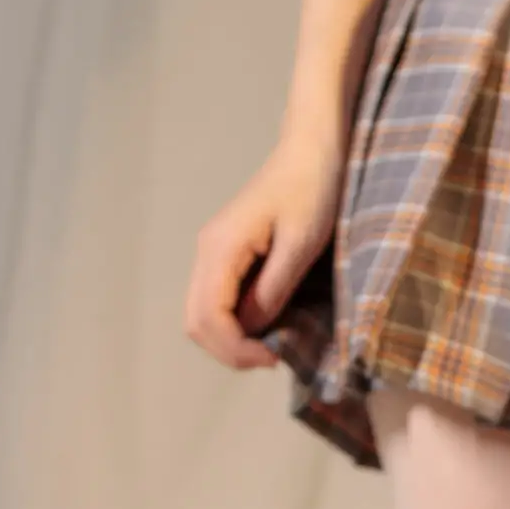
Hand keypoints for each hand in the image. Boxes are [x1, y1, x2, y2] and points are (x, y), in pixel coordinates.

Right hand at [184, 138, 344, 371]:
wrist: (312, 149)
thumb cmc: (313, 188)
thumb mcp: (301, 243)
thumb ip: (273, 289)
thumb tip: (252, 330)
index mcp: (220, 249)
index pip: (207, 319)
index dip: (236, 349)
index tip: (274, 359)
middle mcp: (207, 252)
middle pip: (195, 322)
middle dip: (230, 351)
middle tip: (273, 359)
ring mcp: (213, 253)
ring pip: (202, 314)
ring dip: (231, 339)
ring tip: (272, 346)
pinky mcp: (226, 254)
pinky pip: (218, 300)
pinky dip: (235, 322)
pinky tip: (268, 324)